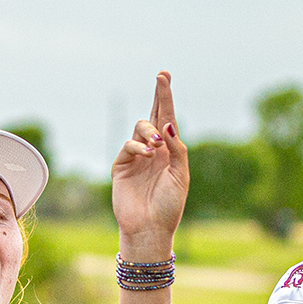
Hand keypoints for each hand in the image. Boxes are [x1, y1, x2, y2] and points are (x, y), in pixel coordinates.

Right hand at [111, 71, 188, 255]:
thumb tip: (168, 124)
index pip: (167, 118)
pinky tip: (148, 154)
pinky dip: (138, 146)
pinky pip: (128, 146)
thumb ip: (177, 148)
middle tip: (162, 77)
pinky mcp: (121, 167)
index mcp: (169, 151)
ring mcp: (135, 157)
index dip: (165, 97)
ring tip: (157, 146)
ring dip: (150, 131)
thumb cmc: (170, 205)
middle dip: (158, 95)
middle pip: (153, 115)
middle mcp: (152, 150)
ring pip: (140, 128)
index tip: (164, 75)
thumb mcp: (181, 174)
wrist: (151, 228)